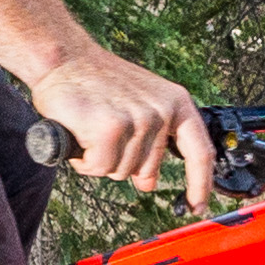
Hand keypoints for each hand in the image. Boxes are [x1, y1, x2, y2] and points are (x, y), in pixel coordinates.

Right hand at [29, 44, 219, 205]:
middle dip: (120, 161)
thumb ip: (149, 142)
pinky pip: (98, 167)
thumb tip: (148, 183)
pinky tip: (79, 133)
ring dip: (98, 159)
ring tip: (90, 127)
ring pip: (120, 171)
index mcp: (176, 103)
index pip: (200, 152)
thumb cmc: (96, 83)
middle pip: (146, 170)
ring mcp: (139, 120)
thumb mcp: (136, 108)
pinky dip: (83, 159)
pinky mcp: (112, 129)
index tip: (197, 206)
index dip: (200, 184)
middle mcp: (162, 111)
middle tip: (103, 132)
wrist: (63, 58)